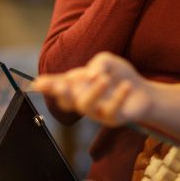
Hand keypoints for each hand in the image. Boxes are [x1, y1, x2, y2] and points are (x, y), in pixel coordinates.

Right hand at [33, 53, 152, 126]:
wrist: (142, 92)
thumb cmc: (119, 75)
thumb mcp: (107, 60)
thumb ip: (97, 63)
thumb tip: (90, 75)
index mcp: (77, 85)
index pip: (58, 85)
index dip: (47, 85)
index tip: (37, 83)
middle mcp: (82, 99)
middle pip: (66, 101)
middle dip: (61, 93)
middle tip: (61, 85)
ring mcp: (96, 112)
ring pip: (85, 106)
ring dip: (92, 92)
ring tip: (103, 79)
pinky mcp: (113, 119)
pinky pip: (111, 111)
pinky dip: (118, 97)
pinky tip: (126, 86)